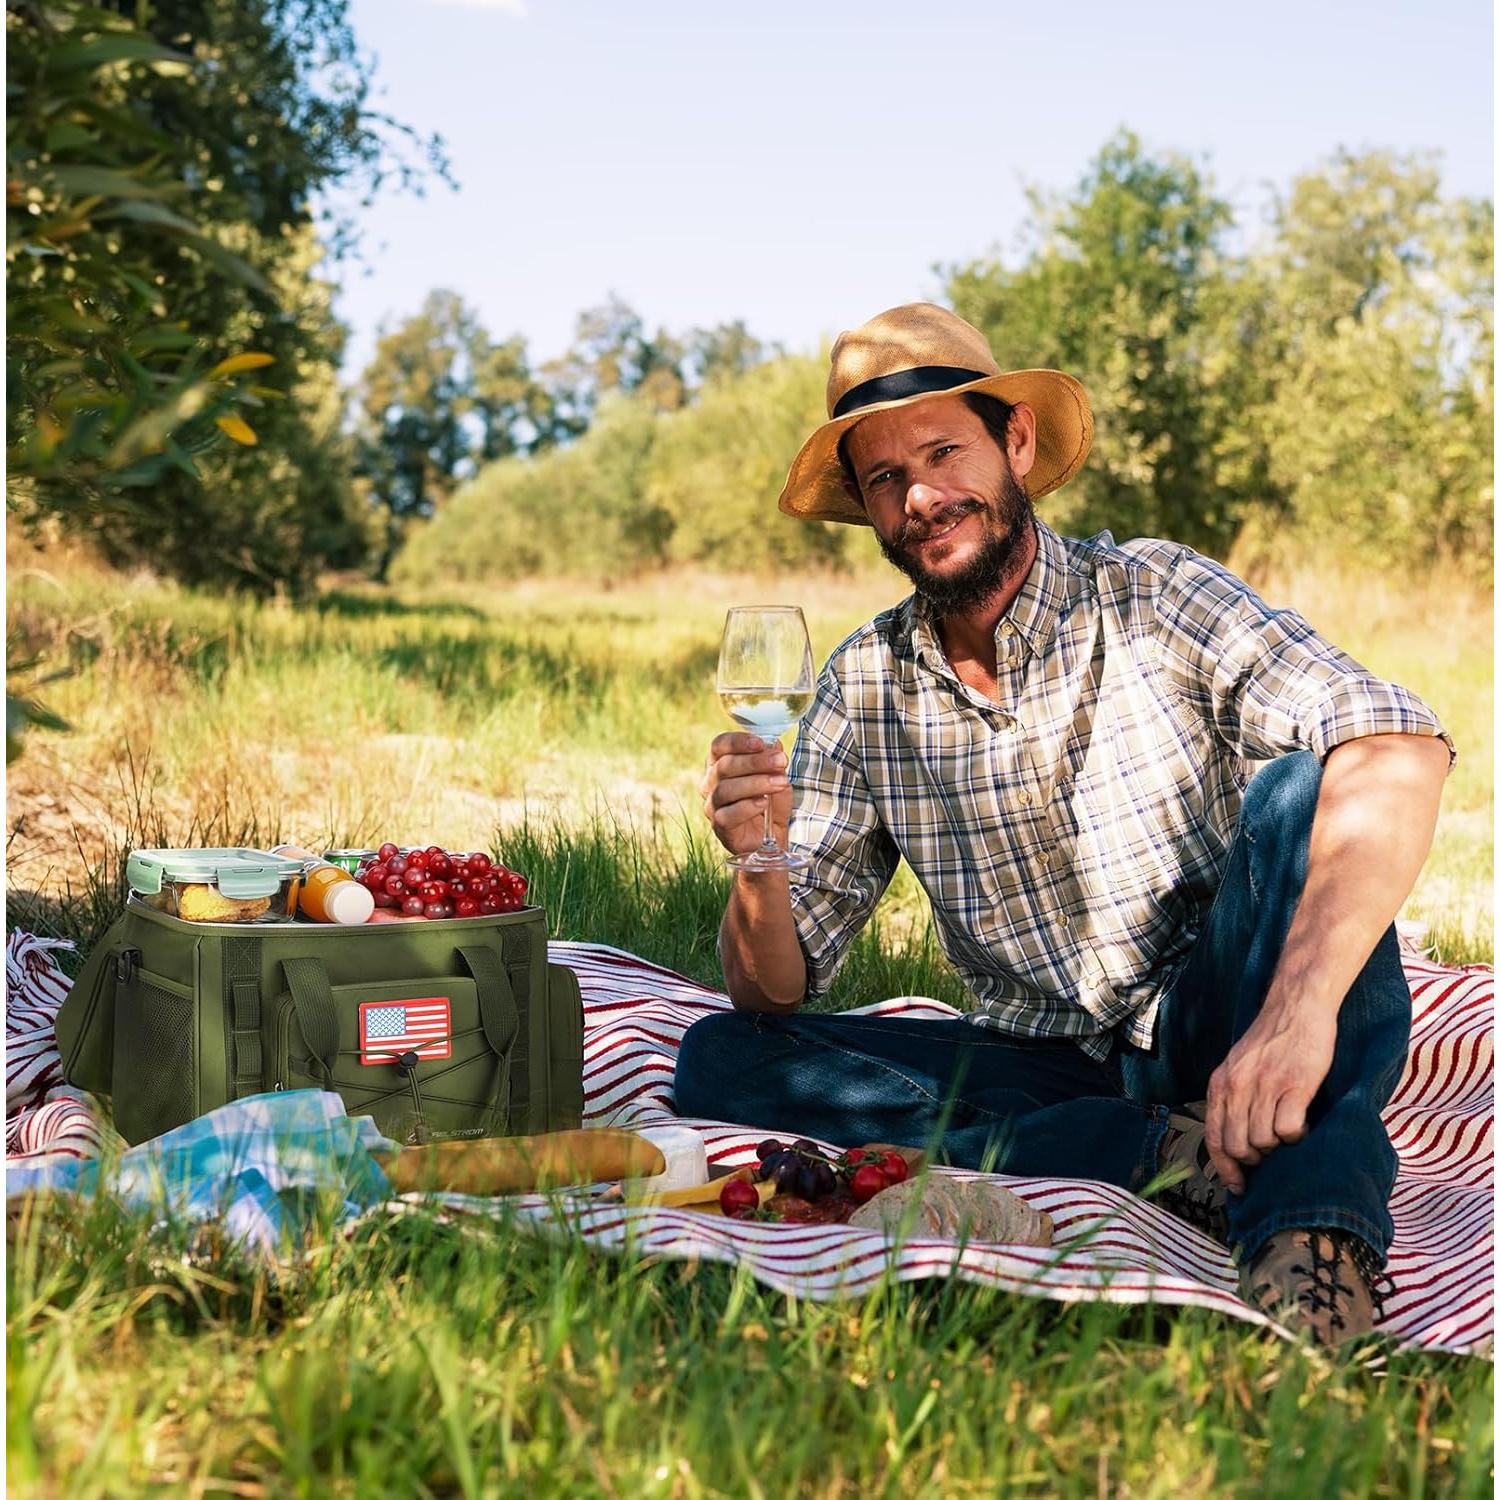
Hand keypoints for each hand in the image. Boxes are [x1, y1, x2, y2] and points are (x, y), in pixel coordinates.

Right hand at [700, 733, 792, 858]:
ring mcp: (712, 805)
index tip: (761, 743)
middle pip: (725, 766)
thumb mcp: (776, 776)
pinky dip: (747, 807)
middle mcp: (710, 782)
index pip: (719, 745)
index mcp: (720, 763)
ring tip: (779, 783)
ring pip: (725, 789)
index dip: (738, 741)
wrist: (771, 836)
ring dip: (756, 783)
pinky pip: (727, 815)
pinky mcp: (719, 826)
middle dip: (755, 762)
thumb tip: (773, 743)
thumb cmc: (769, 802)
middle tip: (780, 761)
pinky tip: (764, 802)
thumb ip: (773, 761)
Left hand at [1204, 1004, 1337, 1193]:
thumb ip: (1233, 1099)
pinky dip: (1297, 1135)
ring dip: (1278, 1146)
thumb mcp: (1237, 1067)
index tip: (1238, 1187)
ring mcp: (1265, 1086)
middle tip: (1272, 1152)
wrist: (1296, 1007)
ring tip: (1288, 1129)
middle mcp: (1237, 1087)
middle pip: (1237, 1146)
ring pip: (1263, 1141)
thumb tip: (1236, 1144)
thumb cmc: (1270, 1041)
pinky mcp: (1294, 1085)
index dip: (1224, 1169)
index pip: (1213, 1139)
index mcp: (1220, 1084)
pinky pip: (1289, 1130)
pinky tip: (1303, 1122)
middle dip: (1255, 1160)